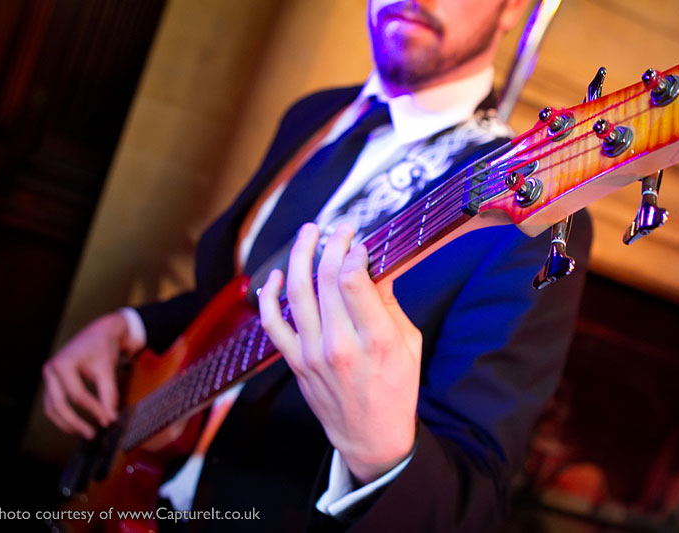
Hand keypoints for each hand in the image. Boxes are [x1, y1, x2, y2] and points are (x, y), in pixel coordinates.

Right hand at [42, 312, 138, 438]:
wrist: (99, 333)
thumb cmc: (102, 349)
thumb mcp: (107, 369)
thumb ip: (108, 394)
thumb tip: (110, 418)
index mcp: (62, 364)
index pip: (77, 395)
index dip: (94, 409)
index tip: (109, 420)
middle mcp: (50, 371)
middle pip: (57, 405)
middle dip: (74, 423)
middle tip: (92, 434)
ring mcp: (49, 377)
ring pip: (51, 408)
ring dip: (66, 423)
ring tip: (86, 432)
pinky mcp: (53, 383)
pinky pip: (54, 404)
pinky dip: (64, 416)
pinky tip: (78, 424)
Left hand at [259, 223, 421, 484]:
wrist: (371, 435)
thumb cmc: (396, 388)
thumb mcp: (409, 344)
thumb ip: (389, 303)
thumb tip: (374, 264)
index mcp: (375, 340)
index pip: (352, 281)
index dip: (353, 251)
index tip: (360, 242)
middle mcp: (340, 345)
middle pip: (325, 279)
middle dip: (332, 244)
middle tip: (340, 230)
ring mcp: (312, 354)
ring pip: (297, 293)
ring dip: (300, 255)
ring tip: (309, 232)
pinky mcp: (295, 361)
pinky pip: (273, 324)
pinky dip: (269, 296)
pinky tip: (277, 275)